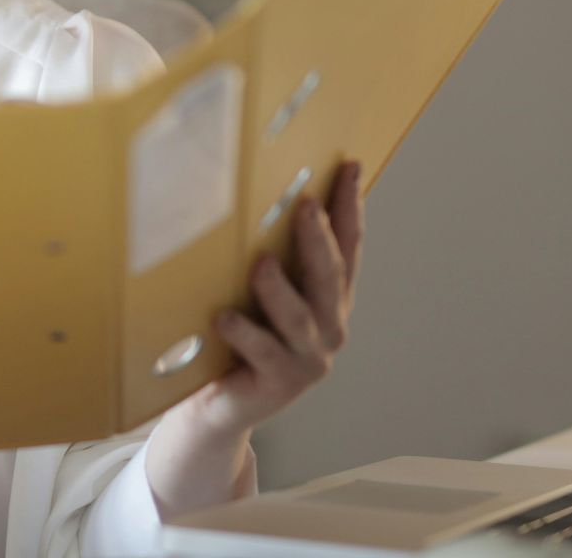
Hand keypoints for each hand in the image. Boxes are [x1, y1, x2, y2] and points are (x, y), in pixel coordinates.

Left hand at [198, 158, 364, 433]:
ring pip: (298, 317)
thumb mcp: (261, 293)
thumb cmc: (240, 338)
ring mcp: (307, 359)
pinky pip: (263, 352)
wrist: (221, 404)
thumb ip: (273, 255)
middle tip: (306, 205)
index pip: (348, 247)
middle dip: (319, 240)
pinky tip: (224, 316)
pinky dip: (245, 332)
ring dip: (279, 288)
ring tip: (260, 263)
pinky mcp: (278, 384)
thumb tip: (257, 193)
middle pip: (329, 277)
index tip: (350, 167)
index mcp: (330, 300)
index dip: (350, 207)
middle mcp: (328, 328)